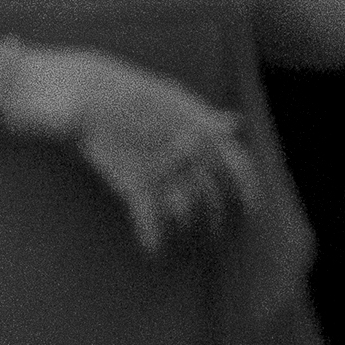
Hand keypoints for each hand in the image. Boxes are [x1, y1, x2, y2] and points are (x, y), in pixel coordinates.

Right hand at [12, 47, 263, 257]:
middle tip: (219, 239)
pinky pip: (150, 217)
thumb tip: (236, 123)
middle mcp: (191, 151)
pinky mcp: (134, 182)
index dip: (249, 194)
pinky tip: (155, 251)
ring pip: (188, 212)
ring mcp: (164, 168)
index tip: (252, 212)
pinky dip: (153, 238)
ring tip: (191, 250)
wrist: (93, 93)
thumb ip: (207, 118)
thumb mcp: (178, 100)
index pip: (240, 168)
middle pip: (215, 197)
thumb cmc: (137, 98)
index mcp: (205, 131)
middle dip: (219, 222)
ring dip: (189, 233)